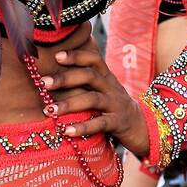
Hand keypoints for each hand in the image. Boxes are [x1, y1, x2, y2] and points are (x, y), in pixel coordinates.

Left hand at [42, 42, 148, 156]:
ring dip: (69, 104)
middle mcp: (111, 88)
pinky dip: (82, 127)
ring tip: (49, 110)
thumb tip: (52, 76)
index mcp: (106, 77)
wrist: (143, 127)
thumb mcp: (103, 90)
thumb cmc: (113, 106)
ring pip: (92, 99)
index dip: (76, 56)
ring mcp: (116, 105)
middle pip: (89, 76)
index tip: (57, 56)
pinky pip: (100, 124)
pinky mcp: (118, 123)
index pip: (93, 59)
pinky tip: (66, 131)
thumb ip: (85, 82)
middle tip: (43, 83)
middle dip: (65, 78)